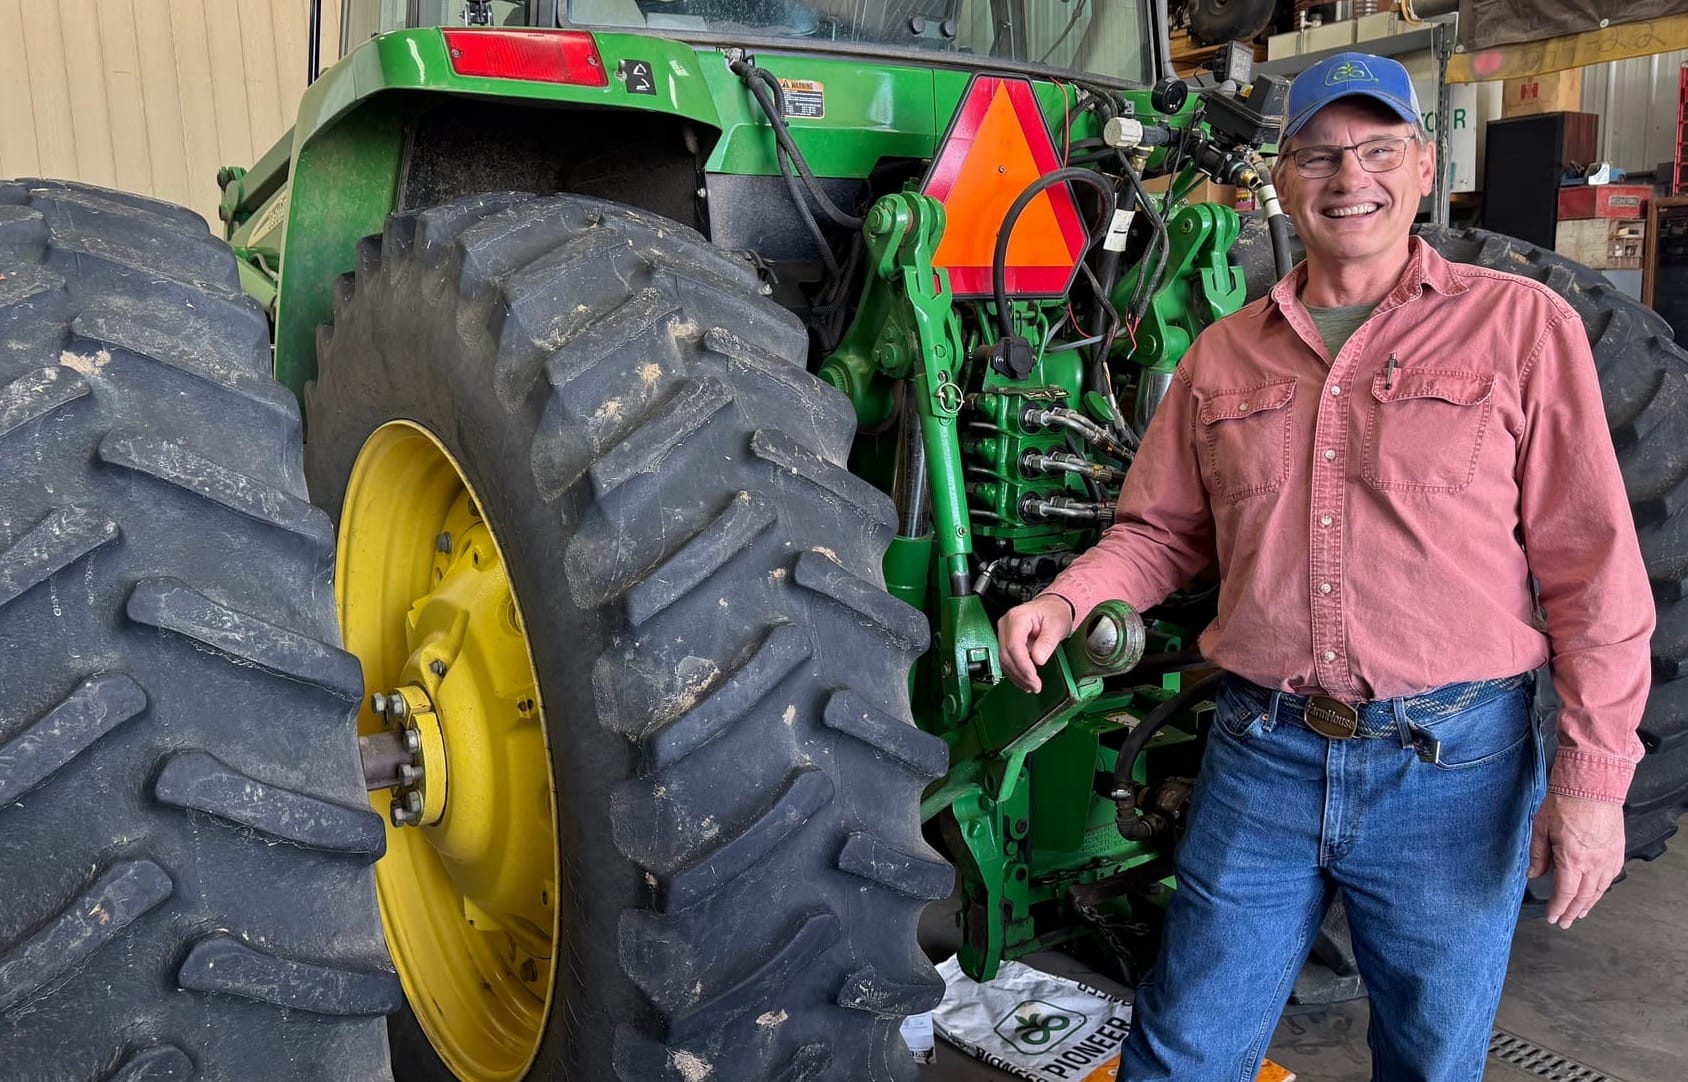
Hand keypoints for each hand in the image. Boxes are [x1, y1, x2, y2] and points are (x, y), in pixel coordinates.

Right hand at [996, 594, 1074, 693]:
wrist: (1050, 608)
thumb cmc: (1053, 612)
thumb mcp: (1056, 625)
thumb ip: (1047, 642)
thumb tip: (1038, 659)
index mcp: (1017, 618)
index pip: (1014, 645)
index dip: (1022, 664)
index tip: (1033, 677)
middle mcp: (1006, 625)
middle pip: (1006, 655)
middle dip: (1020, 674)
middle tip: (1035, 685)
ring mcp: (1004, 634)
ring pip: (1004, 660)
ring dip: (1017, 676)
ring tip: (1032, 686)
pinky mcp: (1006, 642)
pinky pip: (1006, 660)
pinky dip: (1015, 673)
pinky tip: (1025, 681)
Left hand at [1528, 792, 1625, 928]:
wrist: (1592, 785)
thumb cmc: (1566, 802)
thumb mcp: (1541, 828)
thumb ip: (1538, 855)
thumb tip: (1533, 874)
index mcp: (1573, 859)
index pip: (1565, 893)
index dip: (1557, 908)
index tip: (1552, 917)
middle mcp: (1594, 864)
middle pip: (1583, 896)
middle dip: (1572, 912)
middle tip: (1564, 922)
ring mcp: (1608, 859)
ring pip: (1599, 890)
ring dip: (1588, 904)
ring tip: (1579, 912)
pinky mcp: (1617, 851)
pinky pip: (1611, 877)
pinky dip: (1601, 889)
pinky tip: (1595, 892)